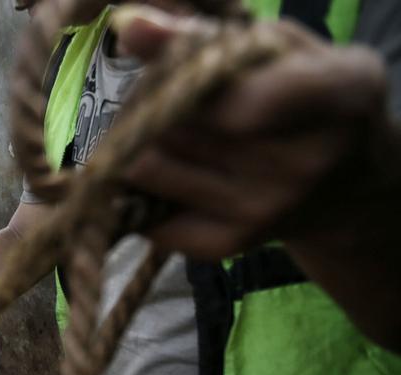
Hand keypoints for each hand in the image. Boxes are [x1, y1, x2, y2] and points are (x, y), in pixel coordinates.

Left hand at [114, 6, 390, 258]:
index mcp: (341, 93)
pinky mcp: (227, 245)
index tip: (178, 71)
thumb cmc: (302, 97)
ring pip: (147, 166)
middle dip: (150, 102)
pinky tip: (169, 169)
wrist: (344, 185)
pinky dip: (140, 188)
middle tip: (162, 94)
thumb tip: (130, 28)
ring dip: (136, 143)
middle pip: (176, 124)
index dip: (192, 83)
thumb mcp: (275, 49)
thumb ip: (201, 33)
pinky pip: (145, 210)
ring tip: (162, 128)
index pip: (246, 99)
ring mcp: (265, 210)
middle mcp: (306, 162)